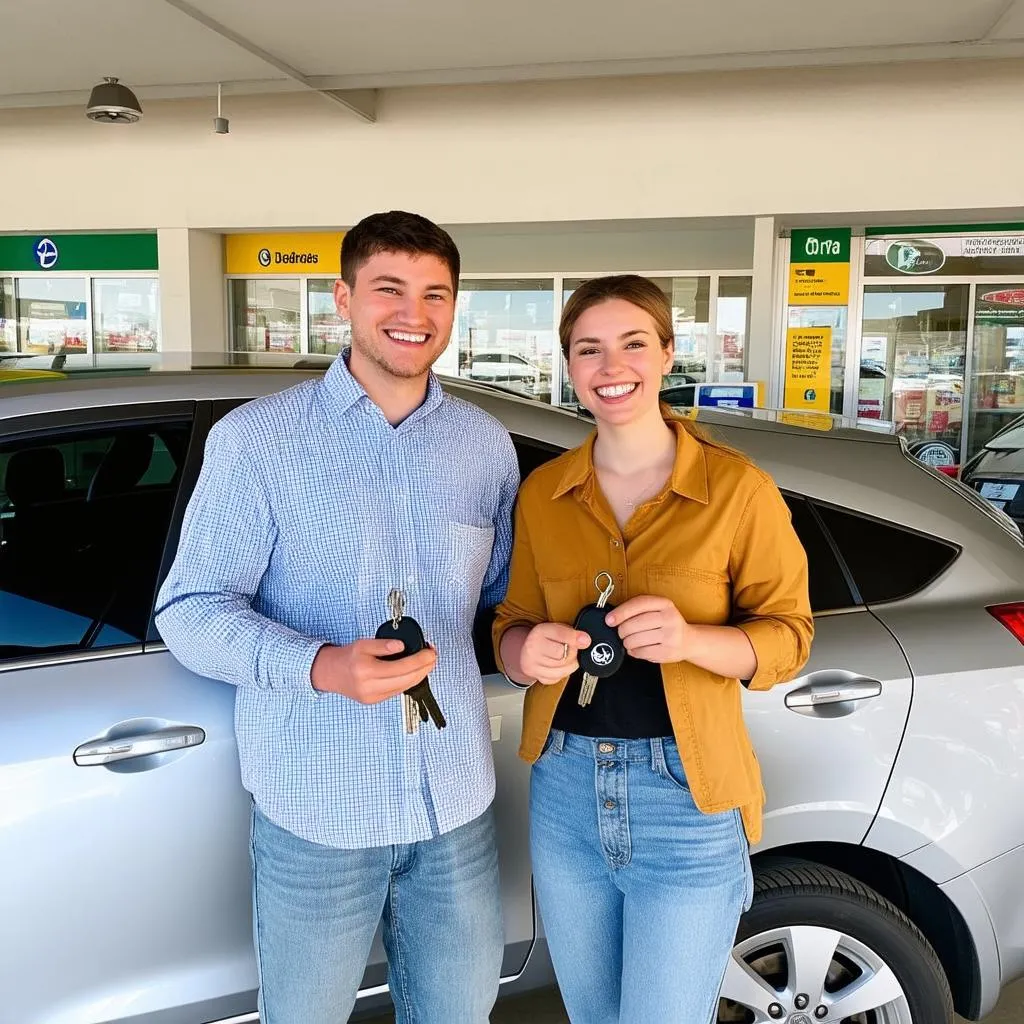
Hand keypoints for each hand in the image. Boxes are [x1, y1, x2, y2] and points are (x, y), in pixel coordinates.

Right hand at [310, 639, 437, 702]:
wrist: (331, 673)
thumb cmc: (348, 657)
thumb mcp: (363, 643)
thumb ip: (383, 644)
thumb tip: (402, 646)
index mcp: (366, 670)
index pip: (402, 667)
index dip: (421, 660)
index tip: (431, 652)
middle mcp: (369, 686)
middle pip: (407, 679)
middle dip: (425, 668)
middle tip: (433, 657)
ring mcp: (372, 697)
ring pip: (405, 687)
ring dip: (419, 675)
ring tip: (426, 663)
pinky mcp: (374, 701)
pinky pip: (397, 691)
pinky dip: (408, 681)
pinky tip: (414, 672)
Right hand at [520, 622, 590, 684]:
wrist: (526, 649)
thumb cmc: (545, 637)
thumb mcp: (556, 627)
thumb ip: (570, 632)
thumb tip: (585, 641)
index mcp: (538, 633)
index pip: (562, 637)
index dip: (576, 638)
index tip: (585, 640)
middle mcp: (532, 650)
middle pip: (564, 656)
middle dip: (572, 653)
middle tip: (571, 648)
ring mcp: (534, 666)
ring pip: (563, 670)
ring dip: (570, 664)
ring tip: (567, 656)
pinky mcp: (538, 678)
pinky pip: (558, 678)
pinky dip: (563, 672)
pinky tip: (559, 664)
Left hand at [606, 595, 689, 663]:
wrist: (688, 641)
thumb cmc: (665, 624)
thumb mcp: (657, 610)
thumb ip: (637, 610)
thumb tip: (612, 619)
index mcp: (665, 604)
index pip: (639, 604)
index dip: (621, 612)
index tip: (609, 620)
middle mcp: (669, 618)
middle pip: (635, 624)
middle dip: (622, 630)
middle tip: (621, 633)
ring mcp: (670, 636)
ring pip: (637, 639)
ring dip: (627, 642)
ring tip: (629, 641)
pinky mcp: (668, 652)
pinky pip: (642, 652)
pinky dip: (634, 651)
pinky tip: (636, 648)